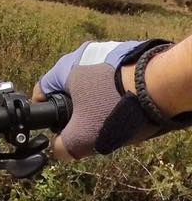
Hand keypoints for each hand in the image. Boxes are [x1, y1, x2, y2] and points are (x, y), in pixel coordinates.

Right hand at [32, 39, 172, 160]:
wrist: (158, 84)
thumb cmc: (112, 107)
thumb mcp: (83, 136)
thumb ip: (64, 147)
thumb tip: (59, 150)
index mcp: (62, 68)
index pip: (41, 92)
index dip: (46, 114)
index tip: (59, 128)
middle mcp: (79, 54)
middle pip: (68, 87)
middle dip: (76, 107)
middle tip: (89, 126)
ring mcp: (104, 50)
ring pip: (92, 80)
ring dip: (97, 98)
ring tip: (112, 116)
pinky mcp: (125, 52)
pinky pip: (112, 75)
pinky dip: (115, 89)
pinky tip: (127, 104)